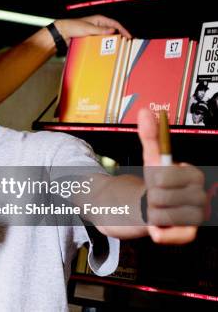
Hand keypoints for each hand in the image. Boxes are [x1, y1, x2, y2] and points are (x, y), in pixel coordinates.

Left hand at [54, 15, 131, 44]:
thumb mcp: (88, 28)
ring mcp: (94, 32)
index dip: (123, 30)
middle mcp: (97, 25)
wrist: (62, 33)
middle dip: (119, 37)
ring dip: (111, 42)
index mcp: (99, 19)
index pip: (115, 24)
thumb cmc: (73, 27)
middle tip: (125, 44)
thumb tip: (112, 31)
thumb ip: (101, 30)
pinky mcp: (90, 38)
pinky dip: (103, 46)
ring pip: (106, 38)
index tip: (128, 36)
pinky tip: (105, 50)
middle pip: (112, 31)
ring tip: (117, 48)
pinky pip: (99, 42)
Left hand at [137, 108, 206, 243]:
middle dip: (150, 197)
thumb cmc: (155, 182)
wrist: (153, 206)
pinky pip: (176, 235)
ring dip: (151, 213)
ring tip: (155, 209)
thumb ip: (150, 136)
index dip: (154, 179)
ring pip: (161, 214)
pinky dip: (162, 233)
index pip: (164, 176)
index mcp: (194, 175)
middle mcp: (200, 195)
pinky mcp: (189, 233)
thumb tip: (145, 111)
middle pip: (160, 197)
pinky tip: (157, 228)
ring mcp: (197, 215)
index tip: (156, 179)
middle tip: (153, 196)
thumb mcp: (152, 159)